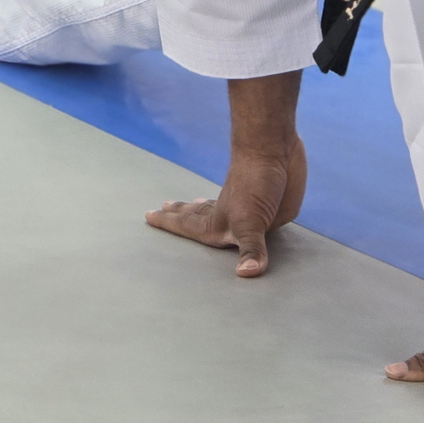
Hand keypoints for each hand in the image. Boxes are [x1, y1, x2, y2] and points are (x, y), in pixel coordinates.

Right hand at [146, 142, 306, 276]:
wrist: (274, 148)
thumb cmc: (256, 182)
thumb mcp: (253, 221)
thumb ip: (250, 248)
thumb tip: (245, 274)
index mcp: (219, 222)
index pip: (188, 226)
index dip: (169, 223)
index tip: (149, 214)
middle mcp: (229, 215)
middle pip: (198, 215)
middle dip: (180, 215)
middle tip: (162, 207)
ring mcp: (247, 207)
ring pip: (218, 209)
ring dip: (203, 209)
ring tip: (192, 205)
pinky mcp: (267, 204)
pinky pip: (246, 212)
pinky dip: (236, 209)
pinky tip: (236, 204)